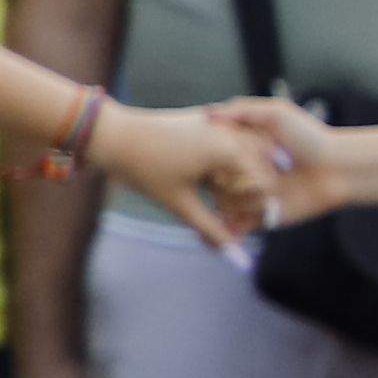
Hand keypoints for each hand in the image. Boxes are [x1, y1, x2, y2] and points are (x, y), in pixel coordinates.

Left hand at [98, 101, 282, 247]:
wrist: (112, 135)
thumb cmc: (146, 169)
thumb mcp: (181, 204)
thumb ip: (213, 230)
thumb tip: (235, 257)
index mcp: (229, 151)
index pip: (265, 185)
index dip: (255, 211)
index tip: (236, 224)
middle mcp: (230, 131)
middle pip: (263, 168)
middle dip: (251, 194)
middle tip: (232, 216)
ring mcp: (220, 122)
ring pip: (250, 153)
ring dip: (243, 177)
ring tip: (221, 196)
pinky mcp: (207, 120)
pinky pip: (232, 142)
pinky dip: (231, 162)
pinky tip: (215, 179)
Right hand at [205, 94, 346, 224]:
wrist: (336, 170)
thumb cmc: (308, 137)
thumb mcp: (276, 113)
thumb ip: (241, 110)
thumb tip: (207, 114)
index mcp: (238, 148)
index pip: (210, 154)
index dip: (220, 153)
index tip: (241, 150)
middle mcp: (240, 172)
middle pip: (213, 181)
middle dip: (229, 180)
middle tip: (259, 174)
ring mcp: (249, 196)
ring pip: (223, 204)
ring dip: (240, 200)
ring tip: (270, 192)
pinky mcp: (260, 218)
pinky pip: (236, 226)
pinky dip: (234, 226)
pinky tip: (253, 213)